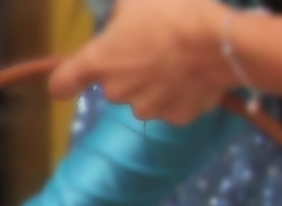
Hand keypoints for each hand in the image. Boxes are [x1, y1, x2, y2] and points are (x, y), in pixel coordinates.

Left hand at [49, 0, 231, 124]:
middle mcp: (115, 92)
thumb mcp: (135, 0)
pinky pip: (172, 105)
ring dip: (154, 84)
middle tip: (153, 47)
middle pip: (113, 85)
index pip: (62, 83)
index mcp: (99, 62)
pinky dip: (180, 94)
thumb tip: (118, 19)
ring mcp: (146, 108)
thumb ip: (118, 13)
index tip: (75, 78)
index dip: (67, 80)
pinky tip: (195, 74)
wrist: (219, 41)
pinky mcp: (175, 118)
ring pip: (143, 98)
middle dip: (128, 70)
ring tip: (178, 60)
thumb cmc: (172, 12)